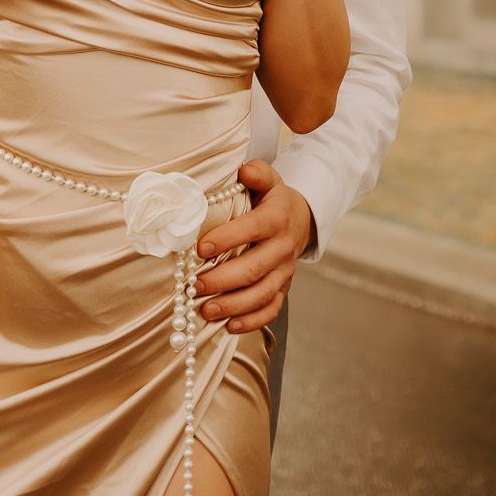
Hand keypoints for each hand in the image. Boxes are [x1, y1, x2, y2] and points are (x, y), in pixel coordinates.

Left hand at [192, 160, 311, 332]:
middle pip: (254, 268)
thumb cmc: (273, 199)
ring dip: (233, 306)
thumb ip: (257, 172)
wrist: (301, 219)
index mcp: (276, 219)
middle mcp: (283, 248)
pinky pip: (271, 309)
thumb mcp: (269, 179)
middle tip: (194, 286)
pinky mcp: (284, 289)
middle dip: (223, 280)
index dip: (226, 239)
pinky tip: (229, 326)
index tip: (199, 248)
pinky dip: (252, 321)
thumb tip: (243, 169)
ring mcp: (285, 272)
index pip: (252, 229)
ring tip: (206, 311)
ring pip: (262, 294)